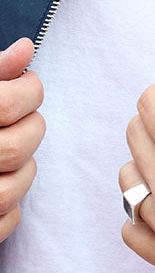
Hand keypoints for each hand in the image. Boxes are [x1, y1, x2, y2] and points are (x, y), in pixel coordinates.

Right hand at [0, 37, 44, 241]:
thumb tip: (26, 49)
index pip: (6, 104)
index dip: (30, 89)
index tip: (29, 82)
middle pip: (13, 149)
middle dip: (33, 128)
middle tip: (26, 115)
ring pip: (11, 192)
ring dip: (25, 169)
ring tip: (13, 148)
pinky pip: (4, 223)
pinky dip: (12, 208)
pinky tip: (0, 182)